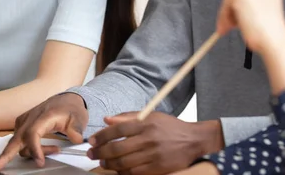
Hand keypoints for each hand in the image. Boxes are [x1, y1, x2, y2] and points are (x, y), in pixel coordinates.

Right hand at [0, 93, 87, 170]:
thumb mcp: (78, 118)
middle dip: (6, 154)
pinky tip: (41, 150)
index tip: (40, 161)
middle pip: (15, 139)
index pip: (33, 134)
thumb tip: (76, 139)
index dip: (34, 149)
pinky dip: (27, 148)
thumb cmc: (71, 109)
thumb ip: (76, 130)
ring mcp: (24, 121)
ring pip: (19, 143)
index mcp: (43, 116)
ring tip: (54, 150)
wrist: (67, 99)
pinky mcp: (22, 124)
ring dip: (32, 152)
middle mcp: (30, 118)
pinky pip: (19, 140)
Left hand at [87, 112, 223, 174]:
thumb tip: (107, 119)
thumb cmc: (170, 127)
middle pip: (117, 148)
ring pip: (123, 163)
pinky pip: (134, 172)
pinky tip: (117, 169)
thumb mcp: (151, 116)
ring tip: (102, 162)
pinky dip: (122, 172)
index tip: (92, 140)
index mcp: (146, 123)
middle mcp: (148, 138)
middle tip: (92, 153)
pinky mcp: (157, 168)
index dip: (101, 136)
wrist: (193, 140)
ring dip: (108, 164)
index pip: (117, 130)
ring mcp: (153, 154)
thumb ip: (128, 117)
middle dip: (100, 152)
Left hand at [216, 0, 284, 53]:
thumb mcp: (265, 18)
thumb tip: (240, 14)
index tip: (237, 20)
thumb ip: (253, 11)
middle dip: (234, 10)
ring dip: (227, 15)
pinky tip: (225, 28)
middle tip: (230, 25)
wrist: (273, 39)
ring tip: (225, 29)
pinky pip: (226, 6)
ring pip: (231, 0)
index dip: (244, 8)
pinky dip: (223, 18)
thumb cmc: (272, 35)